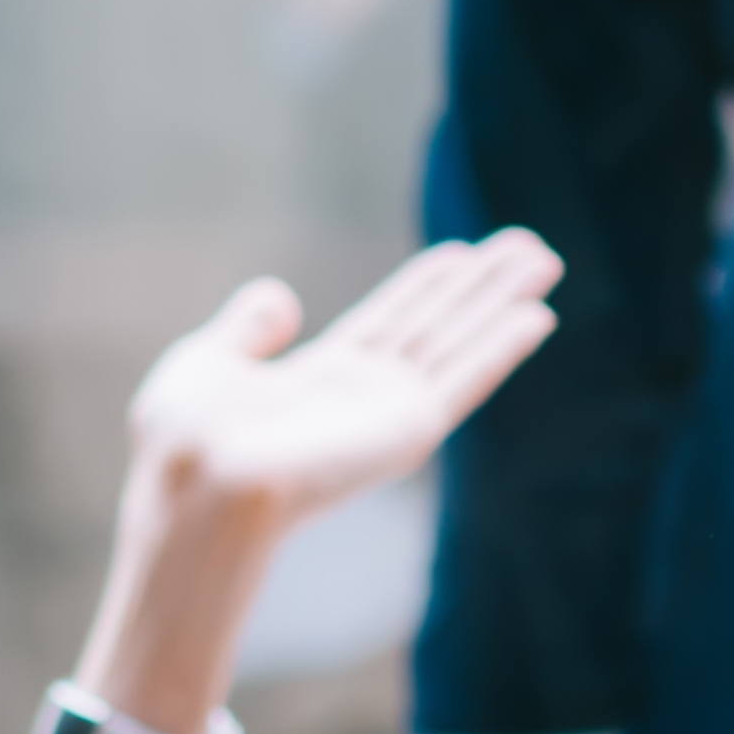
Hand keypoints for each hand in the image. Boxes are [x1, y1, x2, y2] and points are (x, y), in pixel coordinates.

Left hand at [116, 231, 561, 544]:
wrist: (197, 488)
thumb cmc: (186, 441)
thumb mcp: (206, 363)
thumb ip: (245, 330)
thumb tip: (281, 297)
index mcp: (318, 382)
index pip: (389, 322)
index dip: (429, 285)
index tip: (467, 252)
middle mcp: (362, 399)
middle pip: (436, 328)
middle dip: (483, 286)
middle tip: (533, 245)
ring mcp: (387, 416)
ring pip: (459, 345)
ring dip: (504, 303)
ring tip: (546, 260)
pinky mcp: (406, 432)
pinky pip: (463, 381)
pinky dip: (499, 348)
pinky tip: (538, 317)